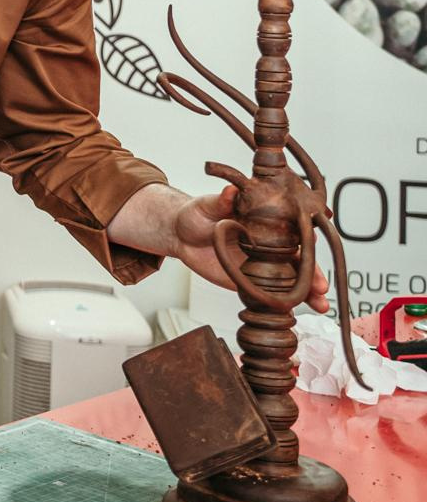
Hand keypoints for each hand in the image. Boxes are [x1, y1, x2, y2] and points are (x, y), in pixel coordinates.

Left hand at [173, 185, 330, 313]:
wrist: (180, 236)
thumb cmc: (197, 214)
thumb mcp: (208, 205)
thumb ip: (221, 201)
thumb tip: (230, 190)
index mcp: (265, 223)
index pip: (292, 230)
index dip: (305, 239)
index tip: (315, 245)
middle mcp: (269, 245)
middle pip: (298, 259)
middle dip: (313, 273)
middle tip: (321, 286)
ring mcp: (262, 265)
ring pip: (291, 279)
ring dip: (308, 292)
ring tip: (319, 303)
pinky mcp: (251, 281)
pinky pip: (272, 293)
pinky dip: (286, 303)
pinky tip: (298, 310)